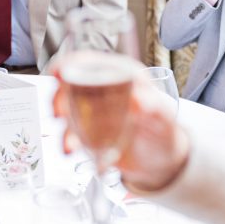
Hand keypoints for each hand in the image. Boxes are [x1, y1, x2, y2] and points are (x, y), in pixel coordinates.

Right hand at [52, 59, 190, 192]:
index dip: (72, 63)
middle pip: (73, 84)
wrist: (162, 160)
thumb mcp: (165, 119)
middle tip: (59, 114)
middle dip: (60, 97)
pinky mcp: (90, 132)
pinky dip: (67, 140)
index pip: (94, 63)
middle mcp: (107, 91)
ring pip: (68, 110)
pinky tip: (72, 149)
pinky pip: (71, 132)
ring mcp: (96, 112)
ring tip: (70, 144)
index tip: (58, 72)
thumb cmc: (166, 132)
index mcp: (125, 76)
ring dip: (64, 124)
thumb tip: (142, 100)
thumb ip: (156, 109)